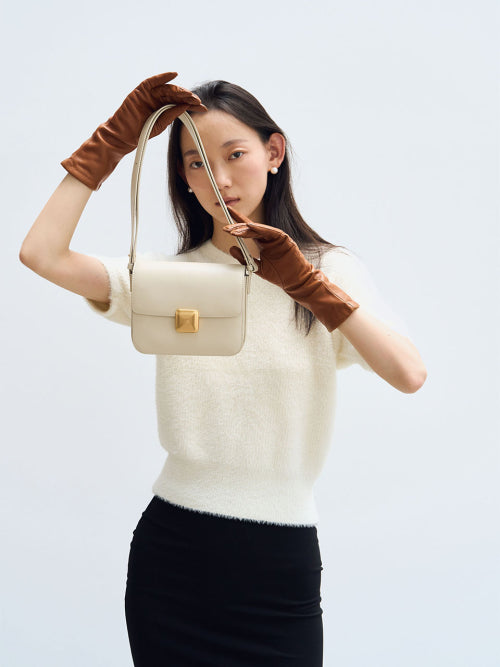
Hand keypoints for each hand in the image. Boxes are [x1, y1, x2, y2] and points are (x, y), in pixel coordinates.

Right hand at [61, 72, 206, 190]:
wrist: (123, 136)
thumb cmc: (140, 133)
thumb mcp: (160, 125)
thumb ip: (171, 114)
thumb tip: (185, 106)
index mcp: (163, 108)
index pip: (180, 103)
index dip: (192, 104)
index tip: (203, 108)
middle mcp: (157, 99)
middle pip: (175, 94)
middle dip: (187, 97)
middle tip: (198, 101)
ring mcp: (149, 94)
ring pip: (167, 88)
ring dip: (179, 89)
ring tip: (189, 94)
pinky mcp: (140, 91)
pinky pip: (152, 81)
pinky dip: (162, 77)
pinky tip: (173, 75)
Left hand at [223, 206, 359, 331]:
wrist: (296, 281)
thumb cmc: (280, 275)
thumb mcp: (257, 267)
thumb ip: (244, 258)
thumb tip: (232, 248)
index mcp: (263, 243)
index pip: (248, 230)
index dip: (237, 222)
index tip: (227, 216)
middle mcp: (269, 238)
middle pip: (252, 227)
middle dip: (238, 226)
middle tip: (227, 228)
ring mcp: (277, 237)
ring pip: (260, 228)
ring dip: (246, 228)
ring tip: (234, 230)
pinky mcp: (285, 239)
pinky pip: (272, 231)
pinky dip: (261, 229)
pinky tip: (251, 227)